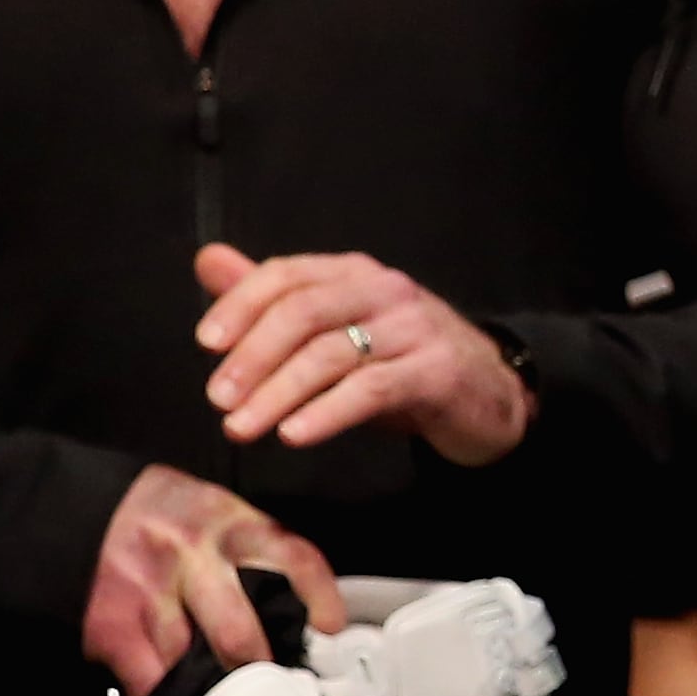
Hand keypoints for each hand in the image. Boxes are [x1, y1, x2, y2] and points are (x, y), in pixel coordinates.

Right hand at [80, 464, 344, 695]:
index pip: (293, 559)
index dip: (319, 599)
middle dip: (255, 666)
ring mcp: (150, 593)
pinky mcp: (112, 625)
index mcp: (232, 525)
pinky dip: (164, 695)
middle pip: (237, 632)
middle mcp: (194, 558)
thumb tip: (294, 610)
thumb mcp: (218, 513)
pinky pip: (148, 680)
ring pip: (191, 663)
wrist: (82, 507)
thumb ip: (253, 552)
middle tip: (270, 684)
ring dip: (209, 688)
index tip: (330, 630)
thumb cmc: (163, 515)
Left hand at [192, 242, 534, 464]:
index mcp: (355, 274)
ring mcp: (415, 329)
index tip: (206, 344)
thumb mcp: (335, 328)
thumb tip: (207, 260)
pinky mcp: (437, 372)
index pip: (287, 275)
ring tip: (241, 429)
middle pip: (304, 312)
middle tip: (217, 399)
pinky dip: (325, 413)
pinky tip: (294, 435)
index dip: (241, 304)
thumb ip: (273, 298)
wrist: (489, 393)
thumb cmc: (400, 361)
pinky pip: (371, 389)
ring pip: (331, 354)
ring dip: (277, 394)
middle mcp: (386, 291)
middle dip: (252, 357)